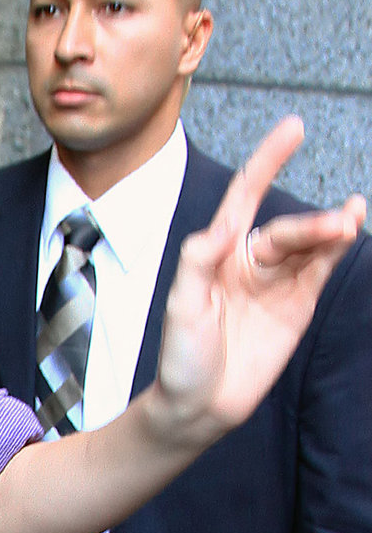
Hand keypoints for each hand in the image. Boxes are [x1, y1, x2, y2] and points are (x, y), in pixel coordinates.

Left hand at [155, 117, 364, 438]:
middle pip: (285, 228)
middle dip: (310, 223)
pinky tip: (351, 227)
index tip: (293, 127)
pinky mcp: (297, 306)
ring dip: (329, 230)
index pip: (244, 196)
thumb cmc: (181, 354)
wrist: (199, 405)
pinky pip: (320, 269)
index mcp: (216, 252)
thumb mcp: (181, 304)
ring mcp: (276, 282)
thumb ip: (199, 261)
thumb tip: (221, 226)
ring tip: (350, 220)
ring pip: (309, 245)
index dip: (267, 161)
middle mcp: (249, 260)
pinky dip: (337, 248)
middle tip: (338, 223)